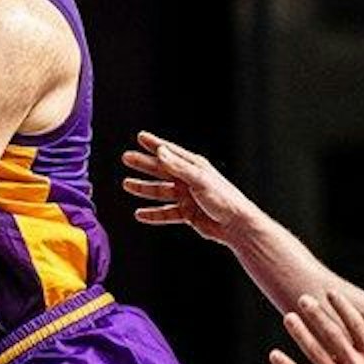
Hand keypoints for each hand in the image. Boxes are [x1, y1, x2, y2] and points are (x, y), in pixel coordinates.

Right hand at [120, 130, 261, 246]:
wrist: (237, 226)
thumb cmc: (224, 199)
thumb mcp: (199, 179)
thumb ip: (178, 166)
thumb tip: (160, 151)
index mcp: (194, 166)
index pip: (171, 152)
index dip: (155, 144)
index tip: (141, 137)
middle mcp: (189, 180)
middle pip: (161, 170)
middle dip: (143, 164)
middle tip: (126, 158)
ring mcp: (187, 196)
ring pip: (160, 191)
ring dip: (143, 189)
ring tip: (127, 184)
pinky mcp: (187, 213)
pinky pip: (166, 212)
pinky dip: (153, 214)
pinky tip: (140, 214)